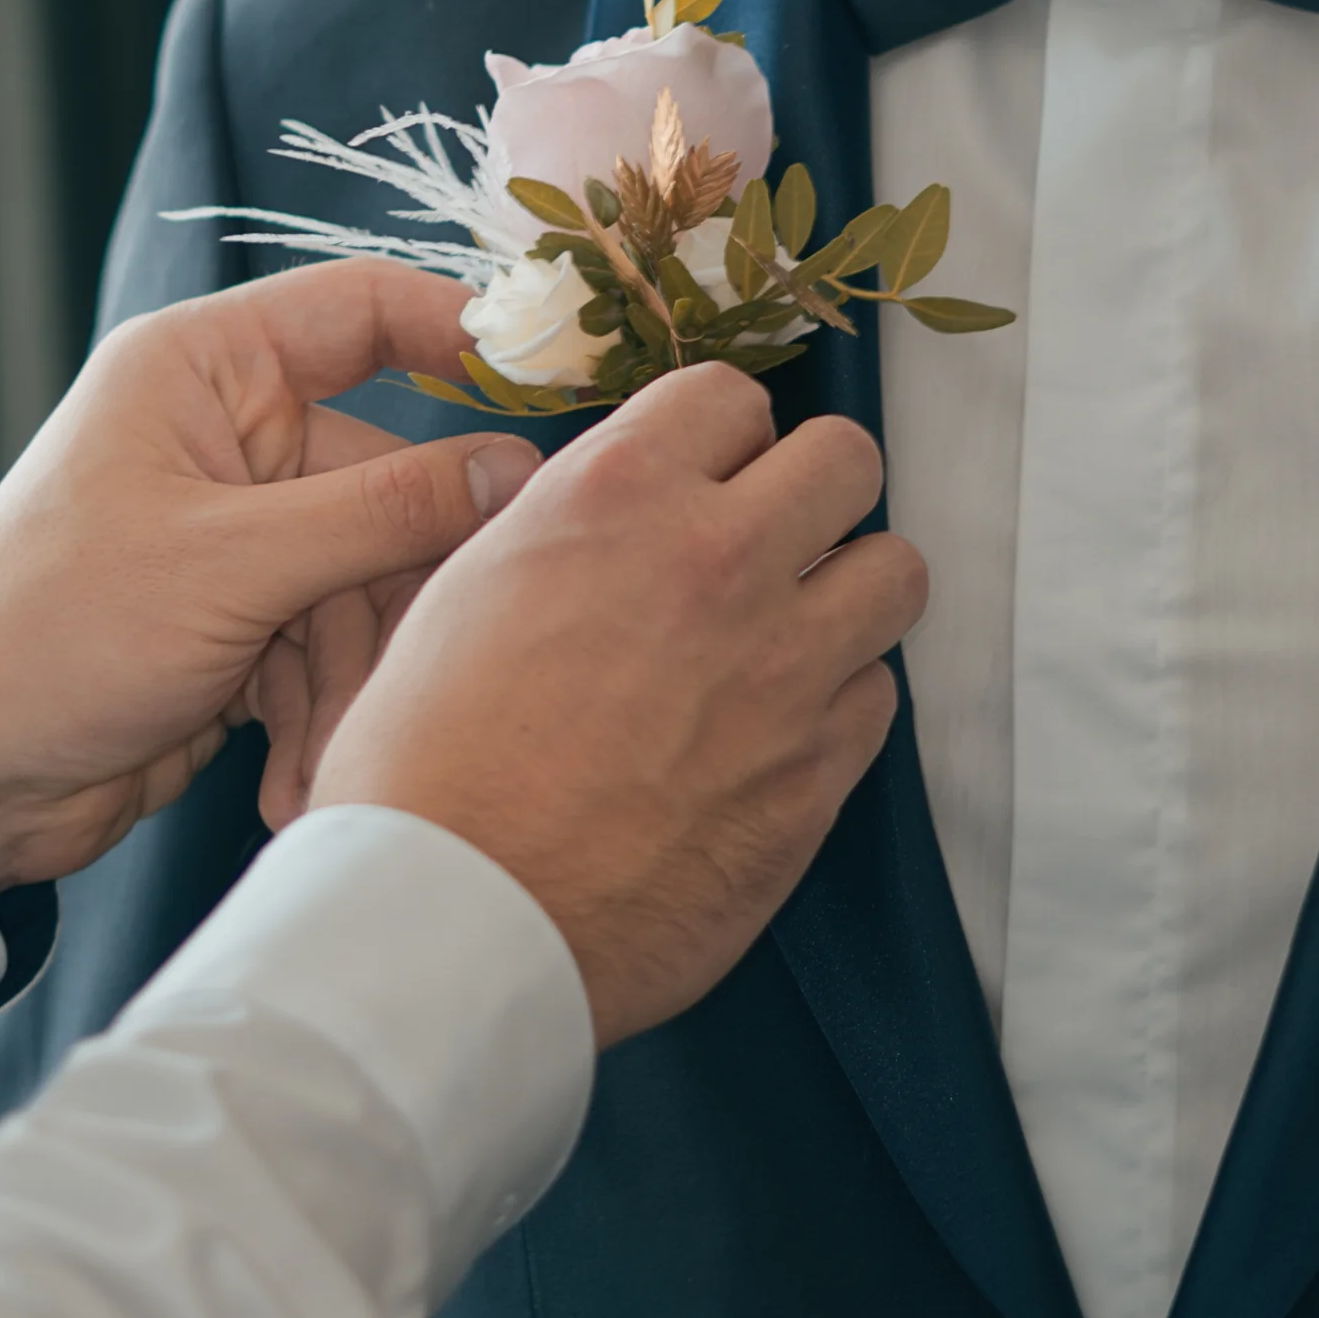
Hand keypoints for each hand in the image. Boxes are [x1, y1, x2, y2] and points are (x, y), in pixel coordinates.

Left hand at [0, 264, 538, 890]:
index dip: (461, 334)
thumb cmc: (50, 634)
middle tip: (435, 655)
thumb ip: (387, 512)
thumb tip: (521, 469)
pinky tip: (287, 779)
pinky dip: (319, 713)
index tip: (554, 382)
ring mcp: (239, 529)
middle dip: (396, 587)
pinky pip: (331, 644)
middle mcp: (231, 435)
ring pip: (369, 576)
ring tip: (321, 753)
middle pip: (391, 474)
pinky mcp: (242, 617)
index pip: (363, 309)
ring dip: (354, 674)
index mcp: (207, 370)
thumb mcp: (234, 564)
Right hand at [312, 365, 925, 1046]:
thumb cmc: (423, 768)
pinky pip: (877, 696)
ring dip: (849, 592)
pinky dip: (839, 705)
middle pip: (847, 459)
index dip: (721, 436)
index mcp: (615, 495)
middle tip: (773, 540)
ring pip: (895, 571)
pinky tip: (779, 732)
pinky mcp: (815, 772)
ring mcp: (781, 667)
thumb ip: (571, 523)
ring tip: (795, 632)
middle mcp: (714, 561)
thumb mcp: (466, 589)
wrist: (447, 925)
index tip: (711, 474)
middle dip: (813, 491)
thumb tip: (626, 502)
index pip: (730, 392)